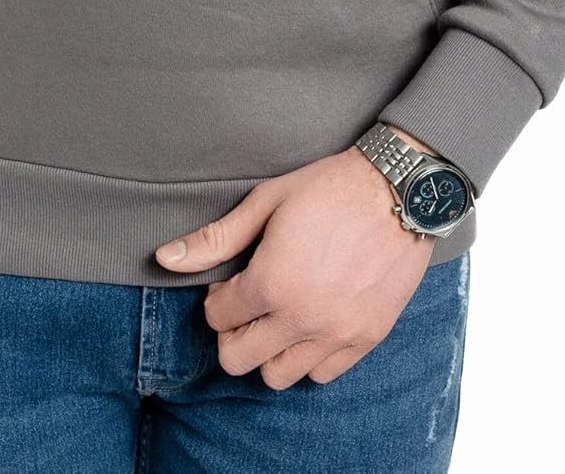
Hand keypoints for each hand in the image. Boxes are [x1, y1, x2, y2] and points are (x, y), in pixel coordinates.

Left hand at [154, 133, 434, 388]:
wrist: (400, 191)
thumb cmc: (329, 188)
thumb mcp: (266, 202)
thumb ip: (215, 239)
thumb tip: (164, 259)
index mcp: (271, 282)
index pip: (217, 317)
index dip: (217, 297)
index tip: (229, 281)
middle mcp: (301, 318)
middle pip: (239, 359)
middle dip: (233, 332)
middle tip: (245, 305)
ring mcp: (336, 334)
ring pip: (278, 376)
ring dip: (268, 350)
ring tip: (277, 316)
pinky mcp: (366, 339)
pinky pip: (323, 375)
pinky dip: (308, 358)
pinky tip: (309, 323)